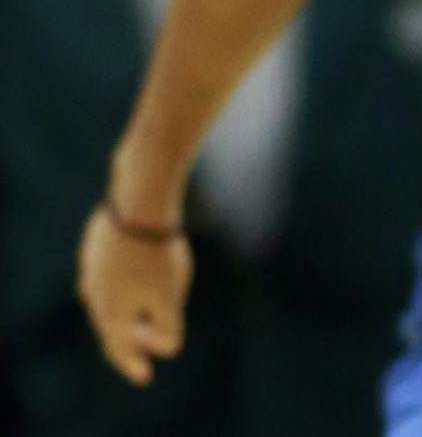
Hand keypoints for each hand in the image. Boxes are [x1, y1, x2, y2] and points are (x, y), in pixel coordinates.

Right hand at [77, 205, 191, 385]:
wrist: (138, 207)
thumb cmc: (156, 257)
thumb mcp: (168, 297)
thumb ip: (166, 327)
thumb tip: (165, 349)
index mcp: (112, 313)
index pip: (121, 348)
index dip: (134, 364)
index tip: (145, 376)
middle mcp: (95, 296)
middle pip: (110, 328)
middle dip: (126, 344)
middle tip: (138, 356)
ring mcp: (92, 270)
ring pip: (104, 302)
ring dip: (120, 316)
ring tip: (130, 325)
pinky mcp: (95, 249)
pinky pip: (104, 277)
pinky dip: (115, 289)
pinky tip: (122, 285)